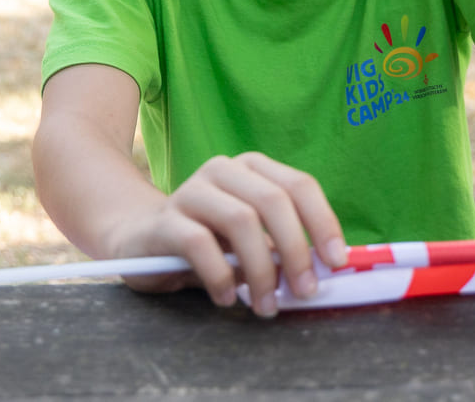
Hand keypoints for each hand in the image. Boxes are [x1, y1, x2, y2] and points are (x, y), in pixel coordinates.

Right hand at [111, 152, 346, 317]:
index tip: (336, 262)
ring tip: (266, 305)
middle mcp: (222, 170)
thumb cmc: (207, 241)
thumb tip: (323, 274)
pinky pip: (200, 244)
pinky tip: (226, 298)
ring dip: (262, 270)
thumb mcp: (249, 242)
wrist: (138, 237)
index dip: (323, 222)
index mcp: (252, 169)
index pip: (298, 185)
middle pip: (272, 201)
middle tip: (303, 291)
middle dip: (296, 250)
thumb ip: (281, 249)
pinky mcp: (164, 220)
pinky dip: (221, 276)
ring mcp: (191, 191)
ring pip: (240, 220)